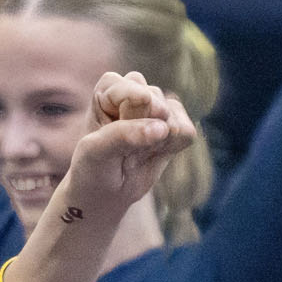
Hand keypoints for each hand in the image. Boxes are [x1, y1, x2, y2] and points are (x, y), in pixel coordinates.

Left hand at [58, 70, 196, 216]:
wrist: (105, 193)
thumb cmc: (94, 167)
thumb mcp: (96, 151)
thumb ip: (124, 134)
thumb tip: (163, 128)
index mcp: (109, 88)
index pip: (133, 88)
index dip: (129, 115)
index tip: (112, 134)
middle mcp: (135, 90)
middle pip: (156, 101)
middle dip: (144, 128)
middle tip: (124, 149)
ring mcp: (158, 107)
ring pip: (173, 114)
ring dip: (157, 140)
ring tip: (136, 153)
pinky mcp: (175, 125)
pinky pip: (187, 132)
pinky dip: (173, 148)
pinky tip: (153, 155)